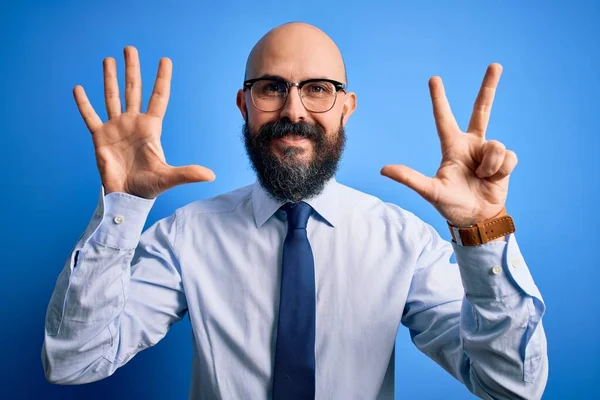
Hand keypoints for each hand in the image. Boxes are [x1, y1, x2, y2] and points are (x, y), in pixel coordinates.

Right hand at [73, 46, 214, 198]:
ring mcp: (116, 128)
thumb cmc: (149, 187)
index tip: (164, 60)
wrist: (127, 197)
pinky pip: (90, 116)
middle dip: (132, 69)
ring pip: (112, 97)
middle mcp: (133, 123)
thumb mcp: (169, 177)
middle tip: (130, 48)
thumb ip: (188, 173)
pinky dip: (84, 103)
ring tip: (108, 59)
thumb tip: (211, 175)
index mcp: (151, 128)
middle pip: (133, 90)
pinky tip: (78, 88)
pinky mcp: (100, 138)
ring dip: (109, 78)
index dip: (161, 79)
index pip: (158, 97)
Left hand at [381, 64, 516, 226]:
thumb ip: (410, 179)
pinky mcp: (505, 161)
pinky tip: (494, 179)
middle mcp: (471, 144)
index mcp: (452, 147)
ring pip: (495, 146)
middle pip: (482, 109)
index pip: (444, 118)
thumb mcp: (430, 191)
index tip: (434, 78)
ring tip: (481, 178)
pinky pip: (508, 157)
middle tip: (495, 65)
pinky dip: (500, 170)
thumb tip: (383, 169)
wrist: (478, 219)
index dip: (439, 99)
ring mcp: (489, 152)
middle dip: (489, 87)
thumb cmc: (451, 205)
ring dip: (489, 166)